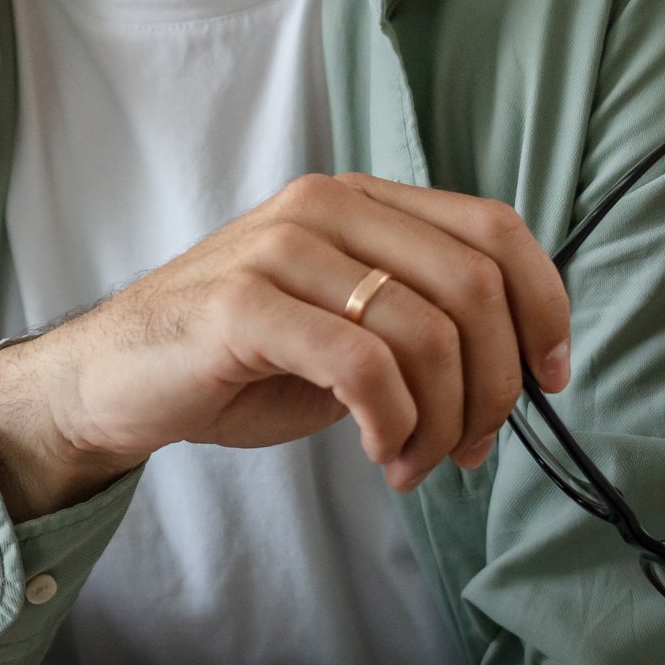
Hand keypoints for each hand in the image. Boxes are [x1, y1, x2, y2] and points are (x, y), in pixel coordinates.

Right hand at [0, 173, 572, 521]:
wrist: (114, 380)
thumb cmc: (239, 361)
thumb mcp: (348, 327)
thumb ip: (423, 324)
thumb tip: (520, 374)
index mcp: (362, 201)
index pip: (496, 229)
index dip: (544, 305)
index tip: (551, 378)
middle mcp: (327, 206)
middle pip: (475, 285)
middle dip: (494, 385)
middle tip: (471, 449)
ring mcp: (282, 247)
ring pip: (426, 331)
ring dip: (441, 421)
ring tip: (414, 463)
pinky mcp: (244, 304)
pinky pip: (363, 364)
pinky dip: (392, 423)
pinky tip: (378, 453)